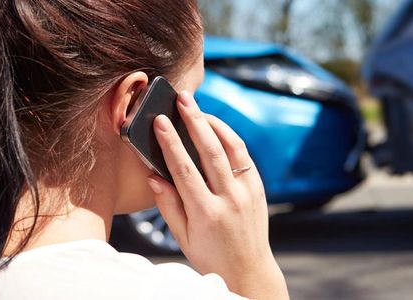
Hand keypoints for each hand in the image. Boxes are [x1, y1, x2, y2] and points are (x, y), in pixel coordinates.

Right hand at [145, 91, 287, 299]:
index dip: (171, 143)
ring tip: (199, 108)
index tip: (160, 121)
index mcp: (206, 213)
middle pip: (211, 151)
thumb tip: (153, 176)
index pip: (185, 170)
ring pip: (232, 148)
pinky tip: (217, 128)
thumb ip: (168, 206)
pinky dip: (230, 138)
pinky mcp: (259, 189)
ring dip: (215, 124)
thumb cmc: (211, 255)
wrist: (249, 269)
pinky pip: (244, 156)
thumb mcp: (183, 238)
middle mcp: (230, 199)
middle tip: (183, 99)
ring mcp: (248, 192)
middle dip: (194, 121)